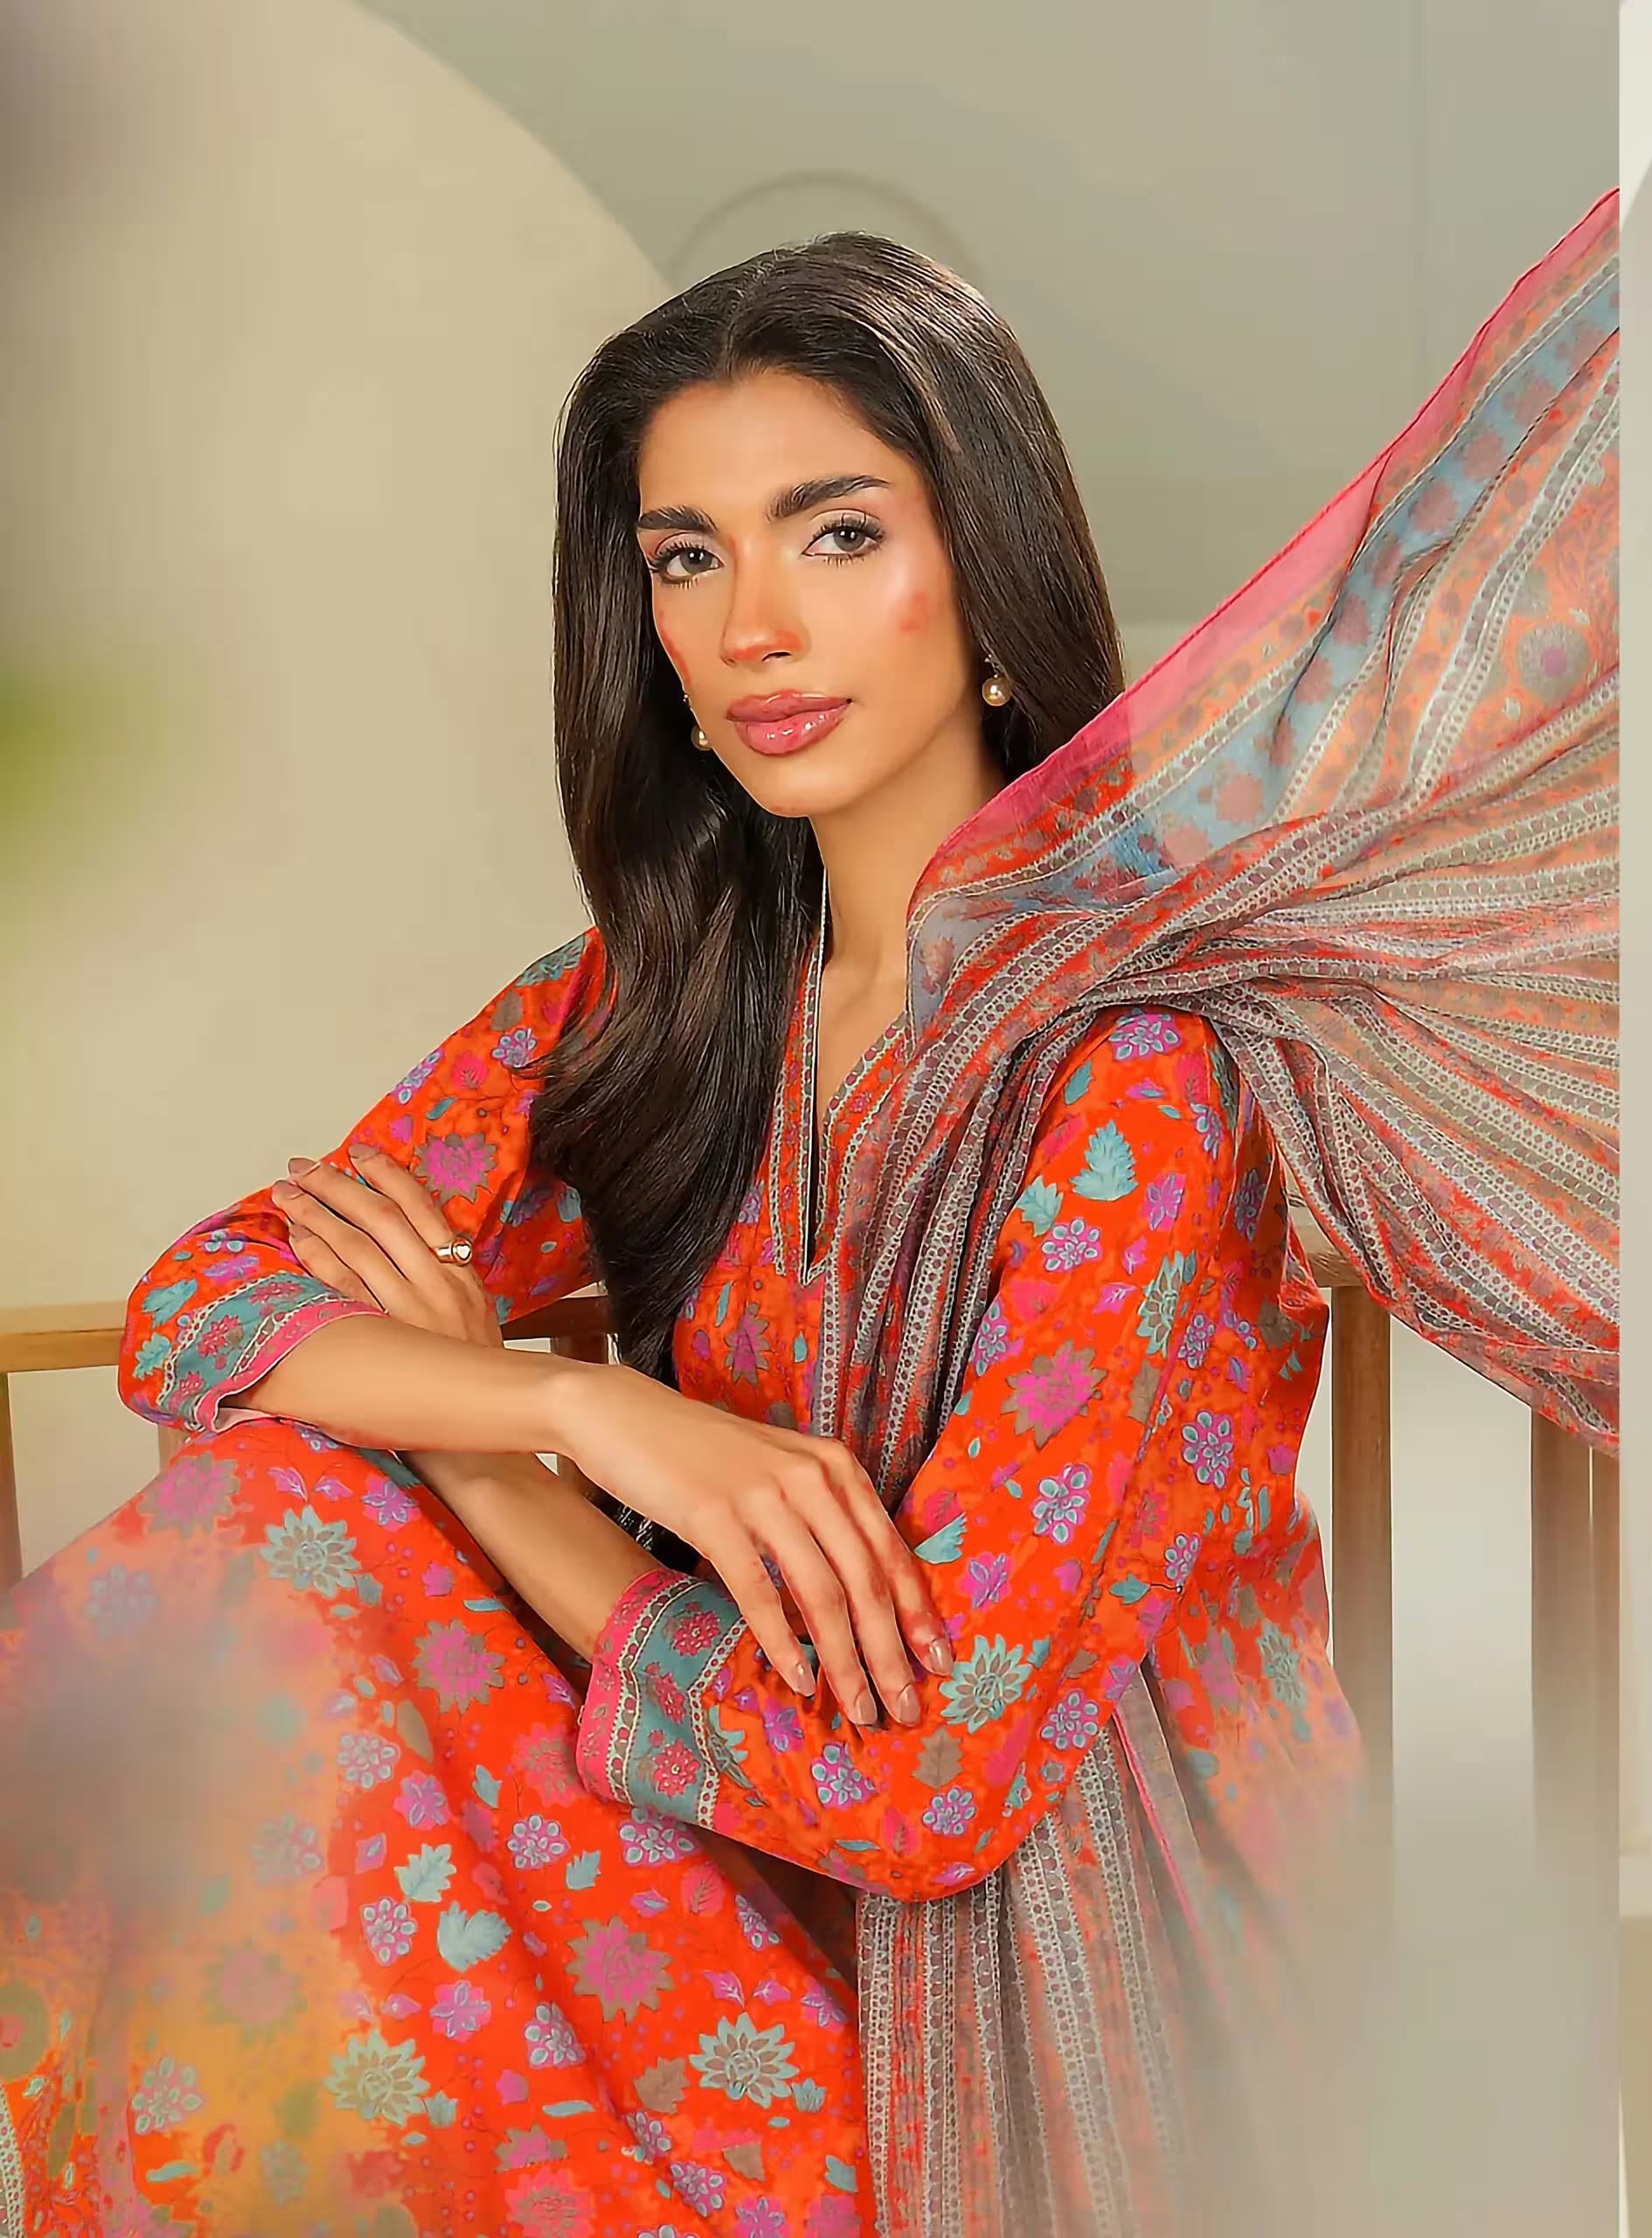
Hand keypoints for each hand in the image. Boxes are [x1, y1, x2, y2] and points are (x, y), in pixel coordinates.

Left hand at [271, 1143, 512, 1502]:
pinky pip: (342, 1288)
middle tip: (302, 1167)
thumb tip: (413, 1255)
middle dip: (337, 1185)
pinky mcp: (385, 1338)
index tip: (358, 1152)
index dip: (387, 1173)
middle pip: (380, 1217)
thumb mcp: (475, 1319)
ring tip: (287, 1195)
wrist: (482, 1438)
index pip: (421, 1206)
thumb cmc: (476, 1382)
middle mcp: (438, 1284)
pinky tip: (296, 1241)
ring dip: (317, 1214)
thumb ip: (447, 1284)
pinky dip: (317, 1258)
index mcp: (462, 1274)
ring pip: (357, 1245)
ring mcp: (410, 1310)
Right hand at [551, 1359, 951, 1727]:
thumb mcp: (780, 1475)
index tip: (938, 1663)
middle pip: (866, 1579)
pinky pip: (759, 1591)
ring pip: (822, 1593)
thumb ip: (822, 1520)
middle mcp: (811, 1477)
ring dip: (845, 1660)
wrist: (626, 1417)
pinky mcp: (714, 1515)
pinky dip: (782, 1642)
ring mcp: (763, 1495)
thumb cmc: (707, 1456)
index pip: (891, 1551)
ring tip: (859, 1709)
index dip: (918, 1613)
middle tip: (904, 1708)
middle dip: (890, 1651)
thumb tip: (859, 1600)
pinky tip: (798, 1680)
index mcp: (836, 1467)